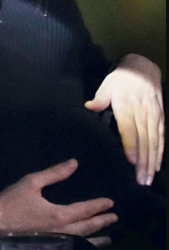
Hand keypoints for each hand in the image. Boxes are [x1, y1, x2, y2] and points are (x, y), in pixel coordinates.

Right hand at [0, 160, 117, 236]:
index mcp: (58, 215)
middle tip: (113, 218)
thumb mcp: (32, 182)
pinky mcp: (47, 248)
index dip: (98, 206)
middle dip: (101, 222)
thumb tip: (74, 163)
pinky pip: (71, 247)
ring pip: (81, 241)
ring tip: (106, 238)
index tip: (111, 203)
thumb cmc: (11, 202)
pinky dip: (82, 246)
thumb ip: (54, 173)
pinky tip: (83, 246)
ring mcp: (55, 242)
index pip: (84, 210)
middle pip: (86, 228)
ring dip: (95, 238)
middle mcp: (61, 232)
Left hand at [85, 54, 164, 185]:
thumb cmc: (121, 79)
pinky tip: (156, 166)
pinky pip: (161, 137)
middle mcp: (142, 113)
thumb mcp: (107, 85)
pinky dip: (160, 152)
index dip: (131, 146)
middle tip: (140, 180)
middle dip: (143, 162)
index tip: (130, 162)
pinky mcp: (160, 117)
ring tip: (148, 178)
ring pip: (154, 141)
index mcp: (127, 106)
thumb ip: (100, 98)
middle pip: (144, 140)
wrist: (143, 69)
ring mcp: (153, 116)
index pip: (129, 129)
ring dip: (152, 161)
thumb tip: (88, 106)